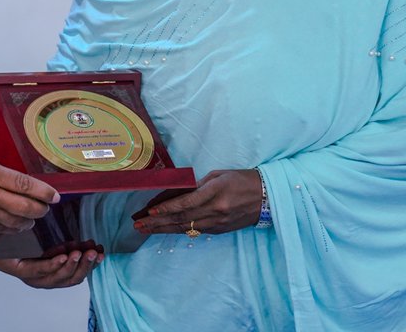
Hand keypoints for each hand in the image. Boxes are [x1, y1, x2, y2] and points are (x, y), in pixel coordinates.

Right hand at [0, 160, 58, 233]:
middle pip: (24, 206)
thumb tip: (25, 184)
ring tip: (32, 218)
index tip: (55, 196)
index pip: (24, 183)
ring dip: (28, 222)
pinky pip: (2, 230)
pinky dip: (13, 229)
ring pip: (15, 222)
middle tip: (46, 208)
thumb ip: (1, 175)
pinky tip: (16, 225)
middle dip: (40, 210)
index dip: (43, 191)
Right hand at [0, 233, 102, 288]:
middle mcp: (34, 276)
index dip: (51, 266)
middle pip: (56, 279)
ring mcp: (48, 275)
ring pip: (68, 279)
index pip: (36, 273)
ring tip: (91, 252)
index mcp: (19, 268)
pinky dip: (89, 265)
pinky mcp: (60, 270)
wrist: (4, 242)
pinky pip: (76, 273)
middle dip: (72, 267)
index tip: (63, 256)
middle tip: (82, 252)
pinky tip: (98, 255)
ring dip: (83, 267)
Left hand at [133, 169, 261, 236]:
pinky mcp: (220, 230)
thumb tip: (179, 192)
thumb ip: (198, 185)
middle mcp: (216, 211)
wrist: (267, 197)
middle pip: (181, 218)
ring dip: (164, 229)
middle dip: (157, 223)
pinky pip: (196, 230)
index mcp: (215, 193)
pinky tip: (166, 229)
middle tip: (139, 225)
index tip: (150, 211)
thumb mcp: (219, 175)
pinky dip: (179, 229)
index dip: (166, 209)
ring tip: (146, 229)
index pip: (185, 203)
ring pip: (186, 228)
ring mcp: (218, 223)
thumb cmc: (242, 180)